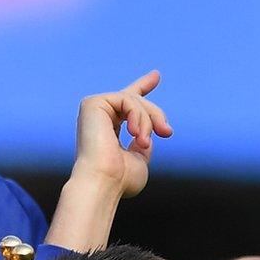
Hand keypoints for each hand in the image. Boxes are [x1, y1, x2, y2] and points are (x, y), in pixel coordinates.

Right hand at [69, 70, 172, 199]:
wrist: (103, 183)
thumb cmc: (119, 181)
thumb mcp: (139, 161)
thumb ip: (142, 145)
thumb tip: (147, 135)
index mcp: (108, 131)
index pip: (127, 104)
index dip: (142, 87)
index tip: (156, 76)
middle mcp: (99, 118)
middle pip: (136, 101)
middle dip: (155, 115)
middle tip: (166, 132)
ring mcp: (94, 110)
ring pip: (134, 100)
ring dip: (147, 120)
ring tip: (143, 142)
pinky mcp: (92, 104)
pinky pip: (127, 100)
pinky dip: (137, 116)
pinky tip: (135, 134)